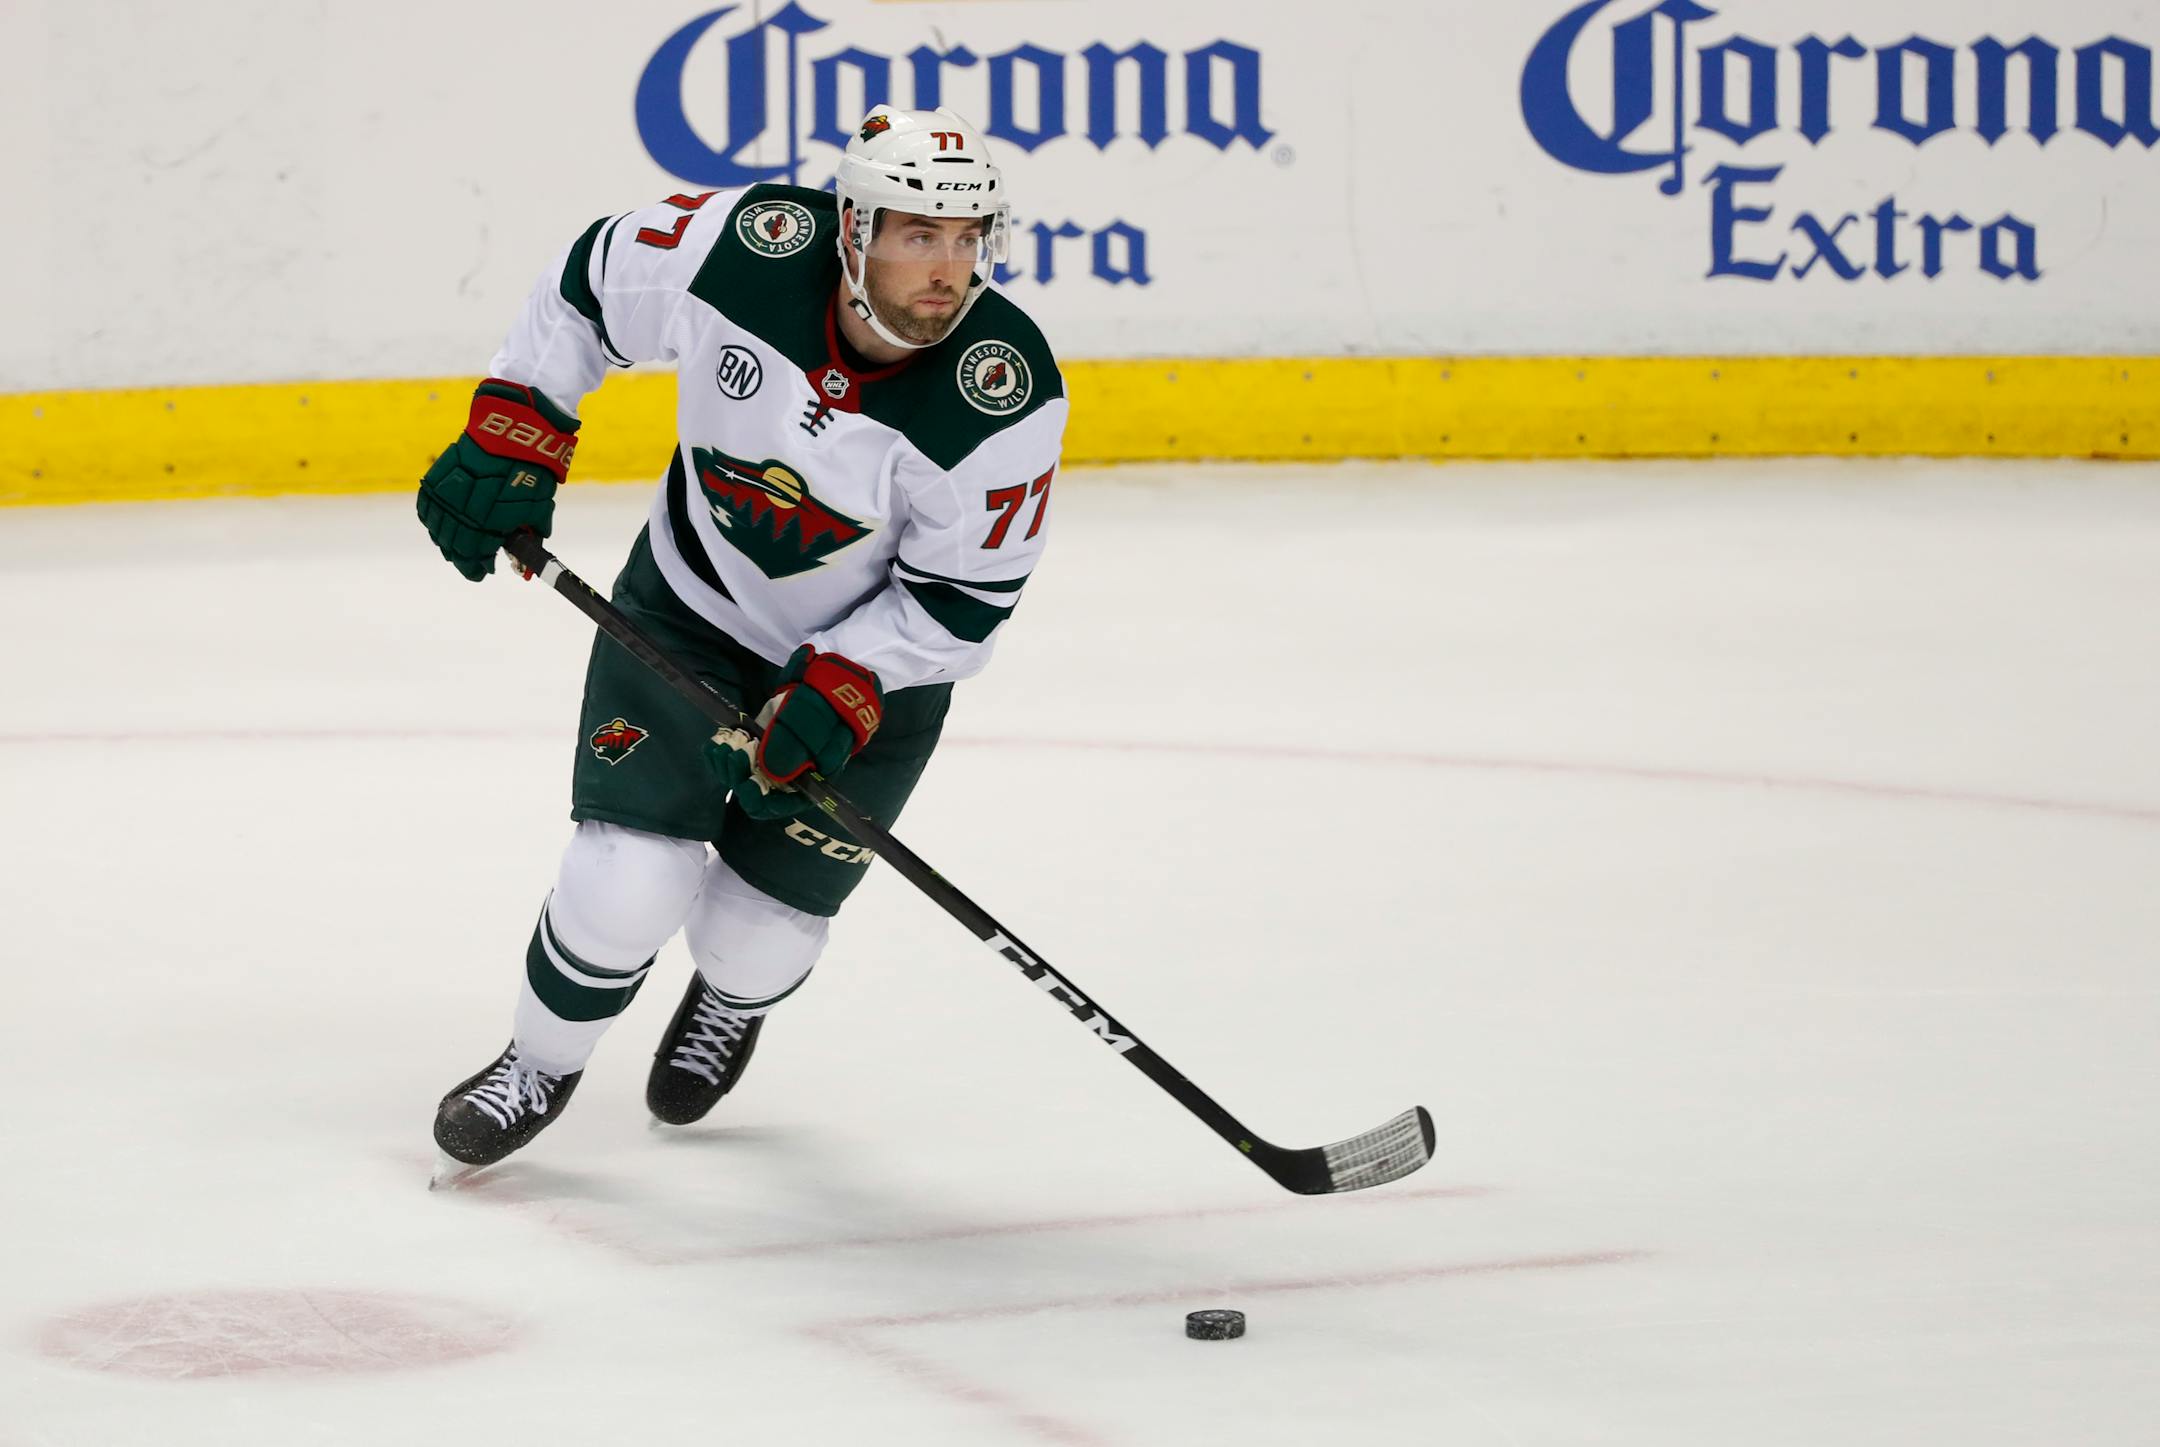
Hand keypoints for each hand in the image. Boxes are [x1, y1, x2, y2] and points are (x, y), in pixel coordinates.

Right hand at [416, 379, 578, 580]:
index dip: (477, 567)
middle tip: (472, 561)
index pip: (474, 555)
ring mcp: (447, 494)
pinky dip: (433, 519)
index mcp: (488, 523)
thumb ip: (531, 534)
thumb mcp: (539, 508)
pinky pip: (427, 506)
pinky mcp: (437, 477)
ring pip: (437, 528)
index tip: (484, 571)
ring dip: (446, 541)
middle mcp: (463, 512)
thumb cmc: (532, 470)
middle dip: (463, 557)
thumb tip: (528, 556)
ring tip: (456, 545)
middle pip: (453, 545)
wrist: (514, 430)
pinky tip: (440, 524)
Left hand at [704, 646, 884, 818]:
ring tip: (724, 746)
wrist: (824, 686)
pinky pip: (732, 758)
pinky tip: (716, 743)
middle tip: (734, 754)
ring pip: (738, 776)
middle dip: (737, 777)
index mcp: (805, 785)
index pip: (777, 806)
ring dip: (725, 765)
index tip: (747, 783)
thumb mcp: (814, 727)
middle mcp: (784, 780)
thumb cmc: (827, 710)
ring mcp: (767, 762)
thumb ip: (793, 748)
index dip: (758, 799)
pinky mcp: (755, 746)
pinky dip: (720, 753)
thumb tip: (767, 771)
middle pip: (752, 793)